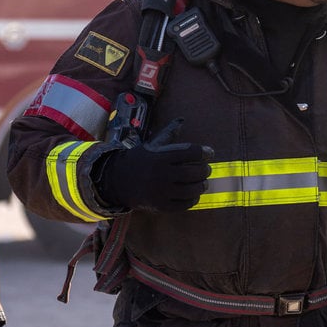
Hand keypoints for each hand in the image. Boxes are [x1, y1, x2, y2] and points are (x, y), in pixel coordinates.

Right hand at [96, 118, 212, 211]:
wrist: (118, 180)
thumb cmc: (140, 160)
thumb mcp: (152, 145)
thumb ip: (168, 134)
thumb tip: (182, 120)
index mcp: (161, 157)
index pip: (191, 152)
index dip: (204, 152)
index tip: (209, 153)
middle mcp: (161, 174)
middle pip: (194, 172)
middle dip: (205, 170)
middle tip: (207, 169)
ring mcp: (161, 192)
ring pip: (192, 190)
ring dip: (202, 185)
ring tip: (203, 182)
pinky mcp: (161, 206)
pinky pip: (184, 204)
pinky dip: (193, 199)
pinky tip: (194, 194)